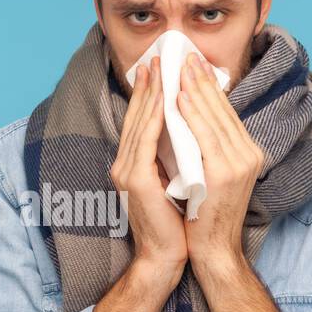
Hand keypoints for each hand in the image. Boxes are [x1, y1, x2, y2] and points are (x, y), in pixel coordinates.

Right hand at [109, 56, 186, 281]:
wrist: (166, 256)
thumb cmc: (176, 223)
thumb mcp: (173, 180)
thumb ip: (172, 155)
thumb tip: (187, 127)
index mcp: (132, 163)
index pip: (141, 119)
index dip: (150, 91)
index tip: (161, 67)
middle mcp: (124, 163)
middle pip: (138, 115)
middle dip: (151, 84)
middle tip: (161, 56)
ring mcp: (127, 171)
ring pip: (142, 122)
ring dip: (153, 93)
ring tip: (163, 68)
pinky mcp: (136, 180)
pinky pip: (146, 140)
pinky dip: (155, 117)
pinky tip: (165, 99)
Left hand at [177, 51, 265, 269]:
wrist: (213, 251)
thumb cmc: (204, 216)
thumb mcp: (209, 174)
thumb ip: (205, 148)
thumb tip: (188, 117)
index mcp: (246, 153)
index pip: (225, 112)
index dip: (208, 86)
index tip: (192, 63)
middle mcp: (248, 154)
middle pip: (221, 109)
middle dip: (201, 79)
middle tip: (184, 54)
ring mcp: (239, 163)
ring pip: (213, 117)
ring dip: (194, 89)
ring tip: (178, 67)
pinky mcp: (225, 174)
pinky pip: (205, 136)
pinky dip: (192, 114)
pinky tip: (178, 98)